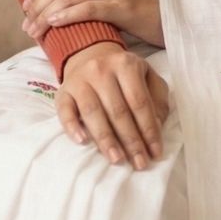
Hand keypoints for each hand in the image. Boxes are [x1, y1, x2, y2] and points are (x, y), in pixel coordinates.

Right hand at [58, 41, 169, 169]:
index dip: (149, 129)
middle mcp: (102, 70)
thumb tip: (155, 125)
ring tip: (117, 159)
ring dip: (106, 139)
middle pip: (118, 110)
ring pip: (93, 113)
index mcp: (126, 65)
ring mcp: (80, 80)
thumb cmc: (125, 75)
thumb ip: (157, 100)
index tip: (155, 153)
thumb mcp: (148, 78)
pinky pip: (65, 111)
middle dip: (131, 141)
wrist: (91, 57)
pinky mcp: (63, 91)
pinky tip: (82, 142)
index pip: (140, 102)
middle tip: (139, 163)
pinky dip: (72, 127)